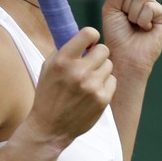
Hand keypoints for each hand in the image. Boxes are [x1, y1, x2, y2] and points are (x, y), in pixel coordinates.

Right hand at [27, 27, 116, 148]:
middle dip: (97, 55)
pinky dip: (105, 84)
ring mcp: (92, 86)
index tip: (89, 44)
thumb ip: (66, 51)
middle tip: (90, 63)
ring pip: (109, 65)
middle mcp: (79, 71)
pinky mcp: (102, 99)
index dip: (91, 36)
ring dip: (101, 70)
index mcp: (63, 60)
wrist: (50, 127)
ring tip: (89, 80)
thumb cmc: (48, 94)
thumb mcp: (48, 67)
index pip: (88, 33)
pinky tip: (93, 91)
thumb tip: (84, 40)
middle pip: (104, 49)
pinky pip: (113, 81)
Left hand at [102, 0, 161, 74]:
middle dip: (125, 5)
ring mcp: (155, 6)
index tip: (117, 9)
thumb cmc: (116, 34)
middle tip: (126, 20)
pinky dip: (143, 19)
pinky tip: (145, 29)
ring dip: (133, 14)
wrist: (124, 56)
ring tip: (135, 25)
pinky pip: (151, 7)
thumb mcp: (110, 7)